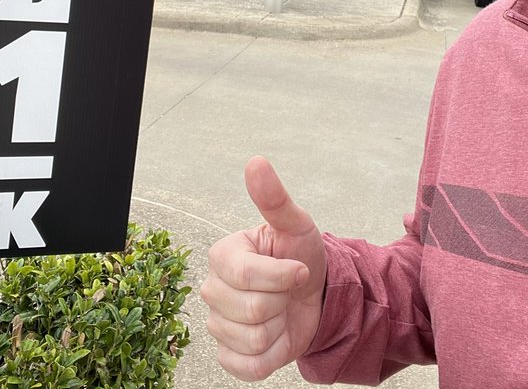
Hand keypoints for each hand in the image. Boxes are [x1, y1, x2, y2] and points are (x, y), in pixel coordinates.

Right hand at [201, 156, 327, 380]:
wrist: (314, 295)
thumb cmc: (301, 255)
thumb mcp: (297, 225)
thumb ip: (275, 198)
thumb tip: (256, 162)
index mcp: (223, 256)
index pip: (248, 277)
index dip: (283, 277)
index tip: (298, 270)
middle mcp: (213, 289)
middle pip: (251, 311)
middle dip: (282, 302)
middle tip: (286, 291)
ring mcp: (217, 324)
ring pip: (252, 339)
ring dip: (279, 329)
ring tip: (281, 311)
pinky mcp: (229, 355)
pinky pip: (250, 366)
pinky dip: (272, 355)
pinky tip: (275, 336)